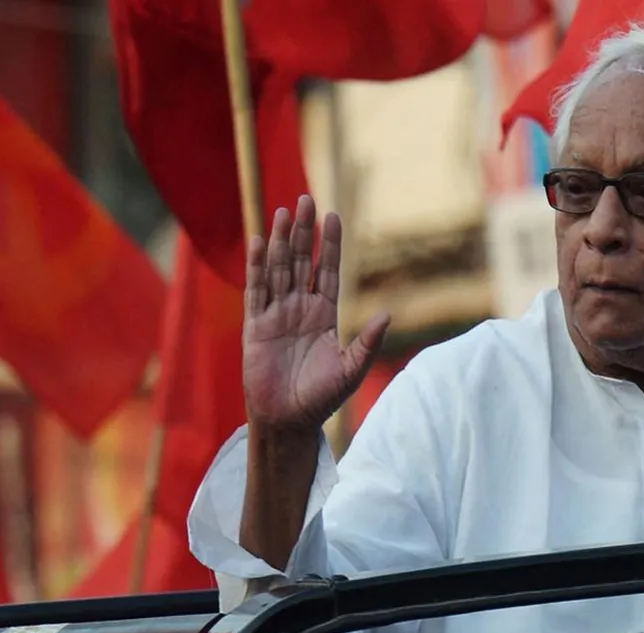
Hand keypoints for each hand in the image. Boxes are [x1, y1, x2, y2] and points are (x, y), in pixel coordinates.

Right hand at [243, 195, 389, 431]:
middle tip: (305, 199)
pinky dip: (257, 267)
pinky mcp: (256, 327)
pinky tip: (258, 242)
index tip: (333, 216)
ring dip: (280, 241)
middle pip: (301, 261)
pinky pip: (256, 291)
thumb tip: (387, 315)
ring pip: (278, 269)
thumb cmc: (320, 398)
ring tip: (284, 211)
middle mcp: (299, 309)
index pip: (327, 271)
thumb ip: (367, 343)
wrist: (287, 421)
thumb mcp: (351, 371)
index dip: (330, 244)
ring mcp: (276, 315)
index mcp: (323, 315)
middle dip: (304, 231)